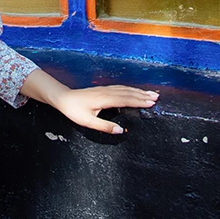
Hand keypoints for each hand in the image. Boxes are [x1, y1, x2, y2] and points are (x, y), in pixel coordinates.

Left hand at [20, 69, 158, 133]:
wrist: (63, 98)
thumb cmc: (74, 110)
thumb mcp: (88, 122)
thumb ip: (104, 126)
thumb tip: (120, 131)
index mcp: (104, 99)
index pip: (126, 100)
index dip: (139, 101)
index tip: (151, 103)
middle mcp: (106, 92)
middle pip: (128, 93)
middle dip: (143, 95)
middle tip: (157, 97)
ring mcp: (105, 89)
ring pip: (125, 89)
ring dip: (138, 91)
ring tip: (150, 93)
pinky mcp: (103, 89)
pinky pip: (120, 88)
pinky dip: (130, 89)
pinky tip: (135, 91)